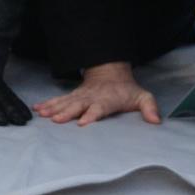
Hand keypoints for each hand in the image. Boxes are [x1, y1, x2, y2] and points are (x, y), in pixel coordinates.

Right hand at [35, 62, 159, 125]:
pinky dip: (48, 103)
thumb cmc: (127, 90)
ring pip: (65, 101)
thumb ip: (149, 108)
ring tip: (43, 114)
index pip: (99, 108)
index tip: (82, 122)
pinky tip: (38, 109)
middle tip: (56, 119)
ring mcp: (80, 96)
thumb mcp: (143, 97)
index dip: (91, 114)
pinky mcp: (73, 96)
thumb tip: (156, 120)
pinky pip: (59, 100)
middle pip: (78, 105)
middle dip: (66, 112)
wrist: (111, 73)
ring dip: (53, 107)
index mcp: (107, 100)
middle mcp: (91, 98)